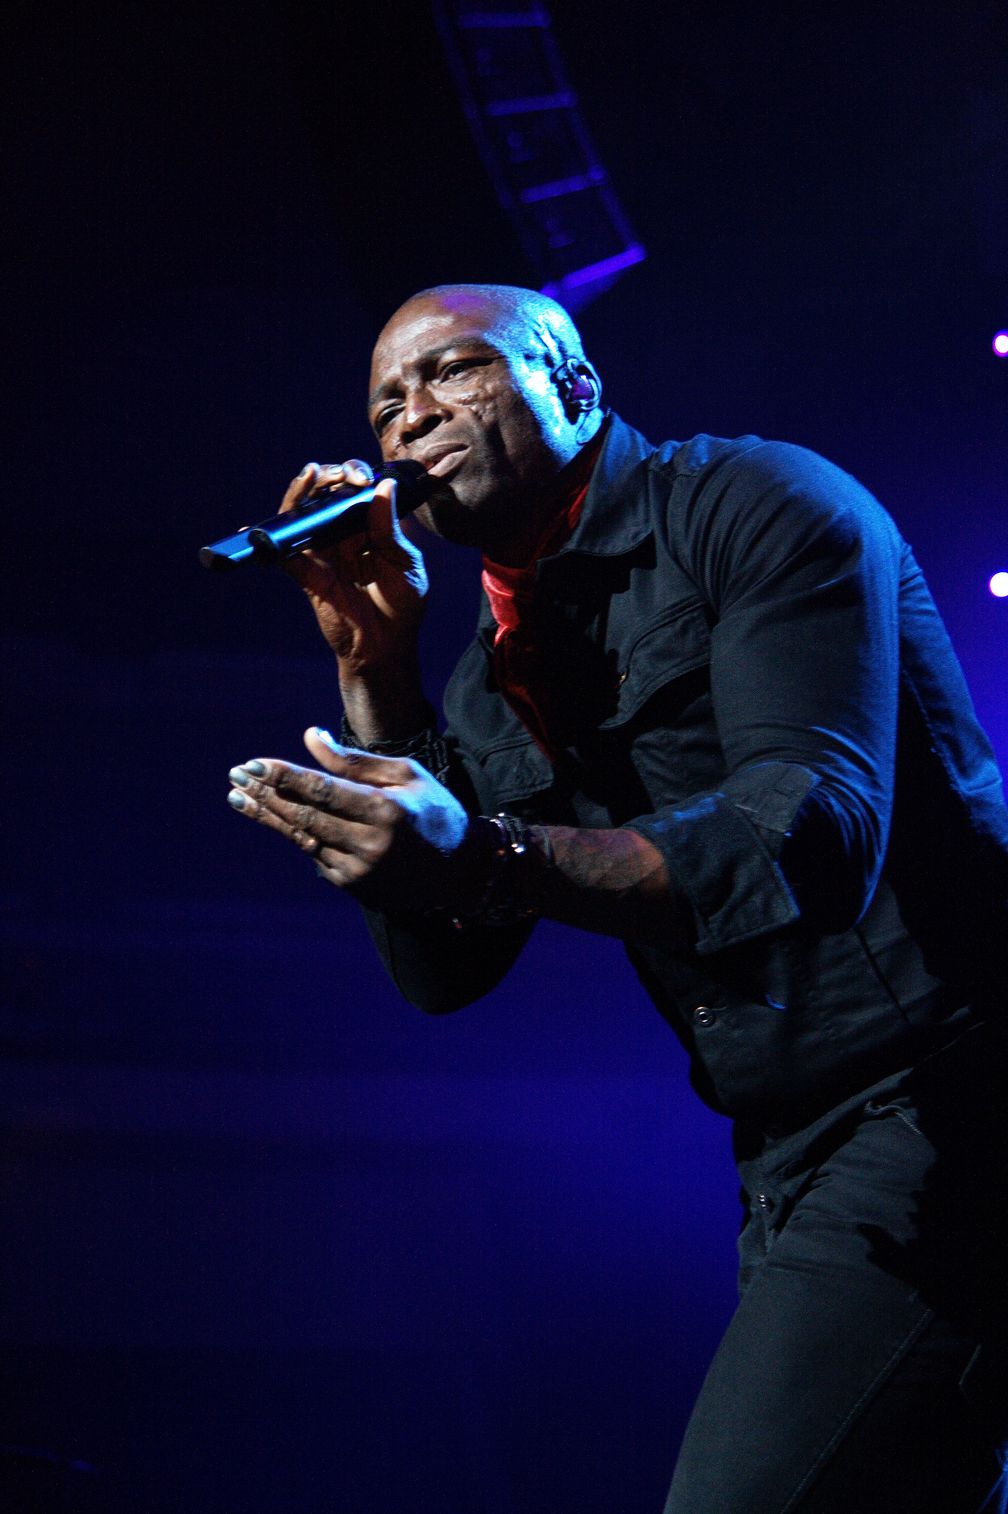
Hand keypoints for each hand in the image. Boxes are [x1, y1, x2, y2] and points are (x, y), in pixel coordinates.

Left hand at [227, 726, 473, 910]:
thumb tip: (310, 738)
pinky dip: (295, 834)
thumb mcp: (404, 774)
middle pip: (304, 816)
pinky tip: (274, 816)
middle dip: (265, 794)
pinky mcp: (353, 886)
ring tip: (237, 796)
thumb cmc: (433, 811)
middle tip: (235, 776)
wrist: (459, 872)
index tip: (253, 764)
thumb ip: (355, 760)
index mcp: (386, 811)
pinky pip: (315, 855)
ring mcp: (360, 870)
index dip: (284, 777)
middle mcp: (370, 844)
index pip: (323, 791)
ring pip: (302, 838)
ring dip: (268, 815)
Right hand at [280, 460, 428, 674]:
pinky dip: (272, 536)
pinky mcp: (307, 574)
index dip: (356, 474)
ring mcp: (323, 552)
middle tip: (344, 476)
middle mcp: (344, 535)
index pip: (357, 489)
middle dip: (331, 475)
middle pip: (327, 493)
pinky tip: (273, 518)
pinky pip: (285, 551)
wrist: (385, 648)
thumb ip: (390, 530)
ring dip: (303, 490)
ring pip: (303, 513)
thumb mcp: (406, 564)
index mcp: (370, 528)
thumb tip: (383, 488)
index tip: (364, 478)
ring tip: (312, 476)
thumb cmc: (402, 606)